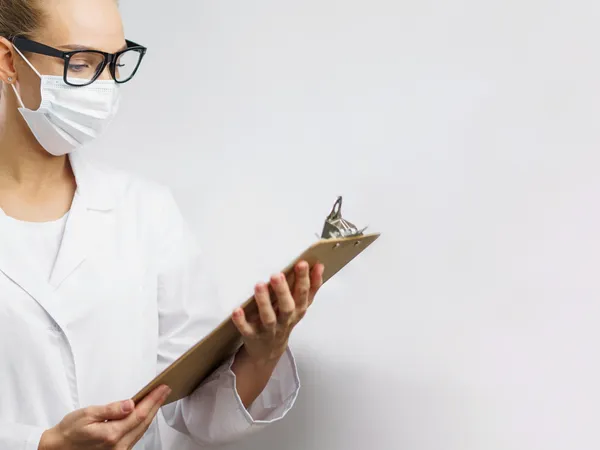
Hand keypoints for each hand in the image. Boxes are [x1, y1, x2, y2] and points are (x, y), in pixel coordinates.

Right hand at [39, 385, 170, 449]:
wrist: (57, 449)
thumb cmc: (69, 431)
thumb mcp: (87, 415)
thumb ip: (111, 410)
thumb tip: (130, 404)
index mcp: (111, 435)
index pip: (139, 414)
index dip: (153, 400)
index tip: (162, 388)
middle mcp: (118, 446)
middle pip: (144, 422)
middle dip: (156, 404)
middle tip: (165, 390)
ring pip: (141, 430)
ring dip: (151, 413)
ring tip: (158, 398)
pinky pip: (135, 435)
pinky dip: (142, 422)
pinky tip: (145, 413)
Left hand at [232, 261, 324, 365]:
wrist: (268, 351)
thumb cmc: (285, 321)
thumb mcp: (300, 306)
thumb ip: (311, 287)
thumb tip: (319, 266)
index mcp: (298, 310)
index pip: (304, 294)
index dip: (305, 279)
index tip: (302, 263)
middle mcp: (285, 320)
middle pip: (287, 307)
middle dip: (283, 291)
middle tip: (276, 275)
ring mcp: (269, 329)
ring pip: (268, 318)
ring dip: (264, 302)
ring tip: (259, 285)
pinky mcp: (253, 336)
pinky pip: (247, 330)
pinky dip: (242, 321)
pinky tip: (237, 310)